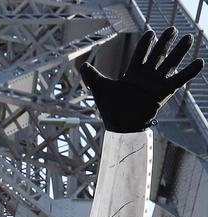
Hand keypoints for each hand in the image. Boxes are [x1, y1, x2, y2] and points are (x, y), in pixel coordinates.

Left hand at [80, 28, 202, 132]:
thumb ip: (92, 76)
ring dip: (180, 51)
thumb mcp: (100, 89)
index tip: (151, 33)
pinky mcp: (163, 92)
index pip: (141, 54)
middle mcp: (146, 77)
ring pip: (170, 63)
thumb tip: (82, 66)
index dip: (146, 44)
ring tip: (189, 37)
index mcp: (133, 74)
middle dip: (165, 42)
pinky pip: (179, 79)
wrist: (120, 126)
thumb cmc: (111, 109)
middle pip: (158, 54)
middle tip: (173, 29)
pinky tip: (200, 61)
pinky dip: (190, 71)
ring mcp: (156, 83)